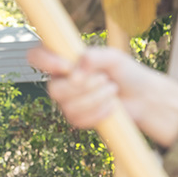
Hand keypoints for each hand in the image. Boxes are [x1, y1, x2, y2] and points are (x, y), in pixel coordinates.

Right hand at [27, 46, 177, 147]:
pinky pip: (79, 120)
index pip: (37, 56)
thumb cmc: (125, 72)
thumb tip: (78, 65)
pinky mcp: (76, 118)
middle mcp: (59, 80)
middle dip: (84, 87)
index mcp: (63, 59)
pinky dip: (99, 113)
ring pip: (68, 106)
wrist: (141, 96)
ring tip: (112, 90)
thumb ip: (94, 56)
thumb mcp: (114, 57)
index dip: (46, 62)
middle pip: (54, 89)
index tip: (67, 66)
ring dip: (96, 99)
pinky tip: (112, 106)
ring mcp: (66, 101)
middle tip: (105, 78)